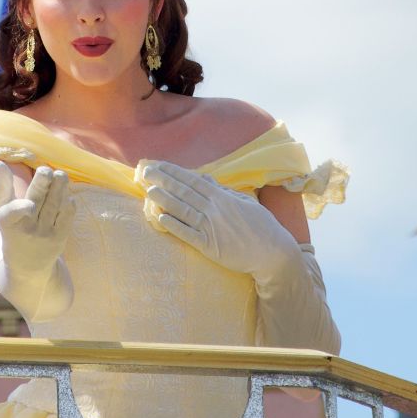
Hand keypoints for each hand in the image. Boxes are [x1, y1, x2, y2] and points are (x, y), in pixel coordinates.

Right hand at [0, 162, 75, 319]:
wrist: (28, 266)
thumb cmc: (13, 230)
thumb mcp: (2, 212)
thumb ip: (2, 187)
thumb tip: (1, 163)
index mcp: (8, 222)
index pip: (13, 213)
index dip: (21, 208)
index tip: (29, 204)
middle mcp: (27, 229)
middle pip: (38, 201)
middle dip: (43, 184)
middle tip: (46, 170)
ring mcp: (45, 233)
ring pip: (55, 204)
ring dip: (60, 186)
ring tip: (60, 174)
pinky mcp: (60, 237)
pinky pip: (67, 214)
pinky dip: (68, 201)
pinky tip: (66, 192)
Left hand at [140, 161, 298, 280]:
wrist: (272, 252)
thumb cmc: (261, 226)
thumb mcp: (244, 202)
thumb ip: (222, 190)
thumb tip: (204, 179)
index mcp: (222, 197)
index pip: (192, 180)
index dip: (173, 172)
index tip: (157, 165)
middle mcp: (214, 209)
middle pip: (183, 192)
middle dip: (162, 180)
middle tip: (144, 172)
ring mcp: (211, 228)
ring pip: (183, 210)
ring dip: (164, 200)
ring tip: (148, 191)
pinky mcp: (210, 247)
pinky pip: (188, 234)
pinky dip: (174, 225)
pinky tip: (161, 217)